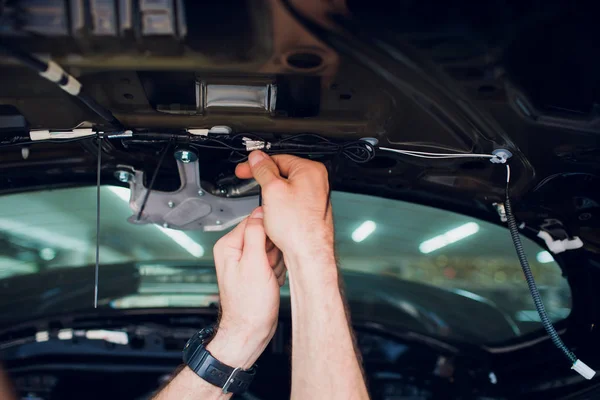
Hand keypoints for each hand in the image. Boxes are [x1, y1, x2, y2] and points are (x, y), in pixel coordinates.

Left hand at [207, 207, 284, 368]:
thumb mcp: (254, 264)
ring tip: (269, 278)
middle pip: (265, 235)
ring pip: (272, 249)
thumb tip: (260, 212)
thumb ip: (256, 234)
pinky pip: (274, 262)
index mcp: (228, 245)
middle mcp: (235, 251)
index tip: (273, 248)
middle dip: (274, 251)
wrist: (250, 332)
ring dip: (277, 263)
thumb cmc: (249, 305)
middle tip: (269, 268)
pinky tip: (271, 282)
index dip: (269, 233)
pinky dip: (277, 271)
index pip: (254, 220)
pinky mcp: (256, 272)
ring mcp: (246, 262)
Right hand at [236, 152, 334, 266]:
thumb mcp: (272, 190)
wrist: (309, 253)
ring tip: (266, 205)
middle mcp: (317, 182)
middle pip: (283, 172)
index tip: (246, 168)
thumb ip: (263, 170)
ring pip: (286, 188)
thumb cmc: (298, 226)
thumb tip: (257, 158)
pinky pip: (291, 201)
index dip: (258, 163)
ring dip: (272, 194)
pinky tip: (275, 215)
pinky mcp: (311, 211)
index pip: (279, 158)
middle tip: (250, 182)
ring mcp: (315, 197)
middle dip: (265, 179)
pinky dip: (280, 205)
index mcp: (311, 170)